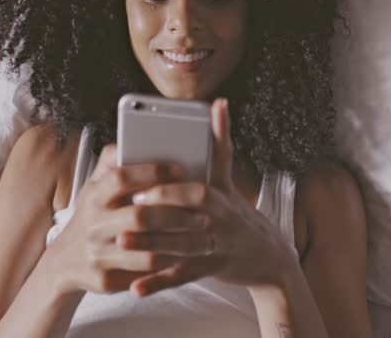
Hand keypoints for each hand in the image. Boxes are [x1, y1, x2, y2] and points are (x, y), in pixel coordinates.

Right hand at [47, 144, 208, 294]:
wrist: (65, 262)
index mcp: (93, 196)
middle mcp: (93, 224)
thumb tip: (131, 138)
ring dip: (178, 243)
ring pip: (146, 250)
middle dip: (175, 215)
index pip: (121, 178)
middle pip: (139, 216)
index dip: (152, 172)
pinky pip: (143, 273)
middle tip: (203, 214)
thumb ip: (112, 162)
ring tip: (201, 237)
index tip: (180, 170)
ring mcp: (97, 253)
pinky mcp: (103, 279)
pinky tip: (185, 256)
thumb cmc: (92, 215)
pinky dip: (168, 264)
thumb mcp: (94, 186)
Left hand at [121, 98, 297, 295]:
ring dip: (151, 247)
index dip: (169, 190)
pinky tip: (135, 287)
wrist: (269, 256)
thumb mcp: (227, 179)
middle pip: (186, 220)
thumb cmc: (237, 211)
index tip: (141, 189)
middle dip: (156, 218)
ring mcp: (216, 247)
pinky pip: (183, 276)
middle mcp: (220, 222)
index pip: (194, 191)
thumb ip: (218, 144)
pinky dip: (160, 282)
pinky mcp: (211, 270)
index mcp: (219, 196)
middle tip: (125, 216)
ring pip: (182, 248)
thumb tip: (218, 103)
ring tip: (122, 244)